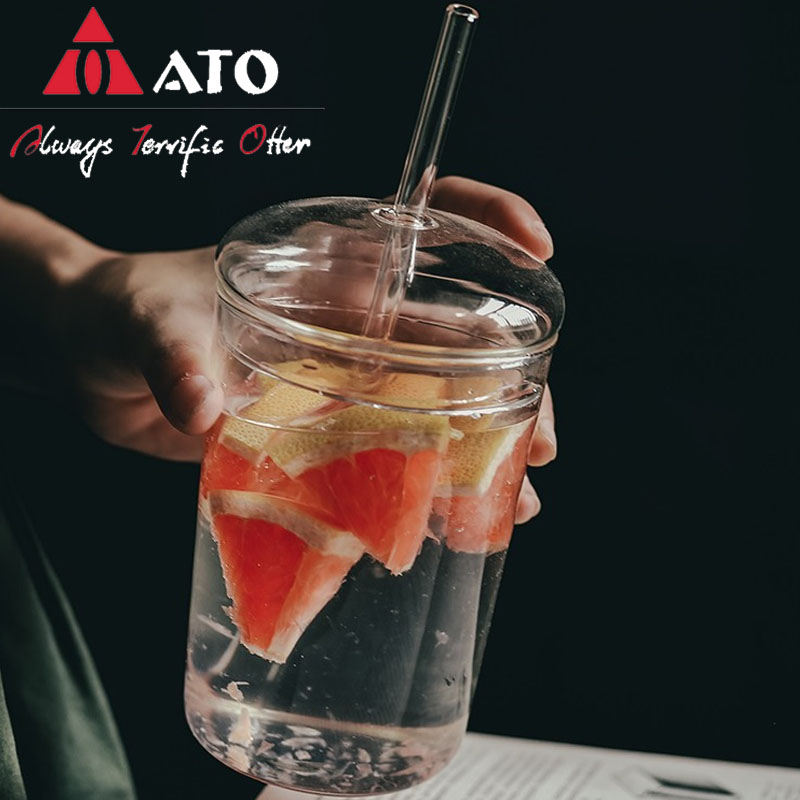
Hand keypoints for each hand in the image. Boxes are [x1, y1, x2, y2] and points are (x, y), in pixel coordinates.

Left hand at [54, 177, 556, 519]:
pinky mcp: (323, 429)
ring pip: (436, 403)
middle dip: (512, 381)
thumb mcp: (150, 321)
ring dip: (480, 448)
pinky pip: (388, 453)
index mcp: (327, 269)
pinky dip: (423, 485)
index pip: (426, 219)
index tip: (536, 248)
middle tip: (536, 443)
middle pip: (458, 336)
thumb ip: (175, 357)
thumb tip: (202, 411)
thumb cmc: (126, 310)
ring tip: (512, 497)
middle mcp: (351, 321)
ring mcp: (342, 378)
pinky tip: (449, 521)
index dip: (488, 219)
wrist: (98, 356)